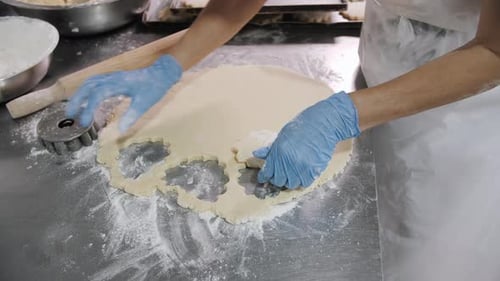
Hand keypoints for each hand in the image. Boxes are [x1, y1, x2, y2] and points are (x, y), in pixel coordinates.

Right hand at [66, 55, 181, 131]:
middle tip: (70, 115)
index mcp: (118, 84)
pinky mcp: (114, 77)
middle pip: (88, 86)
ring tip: (74, 108)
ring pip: (90, 82)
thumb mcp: (145, 103)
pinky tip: (86, 98)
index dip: (88, 109)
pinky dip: (87, 89)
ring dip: (80, 94)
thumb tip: (120, 131)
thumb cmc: (154, 87)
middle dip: (77, 100)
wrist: (161, 73)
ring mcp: (112, 76)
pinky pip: (95, 81)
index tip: (84, 122)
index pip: (97, 95)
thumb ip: (132, 115)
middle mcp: (112, 78)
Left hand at [253, 92, 359, 188]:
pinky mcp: (313, 171)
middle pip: (278, 181)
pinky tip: (302, 173)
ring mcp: (301, 168)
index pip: (267, 172)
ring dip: (290, 180)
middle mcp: (288, 162)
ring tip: (292, 173)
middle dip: (278, 178)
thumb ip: (270, 149)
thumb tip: (256, 154)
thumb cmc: (302, 127)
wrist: (322, 125)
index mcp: (278, 153)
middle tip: (281, 173)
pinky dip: (302, 180)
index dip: (265, 176)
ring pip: (291, 184)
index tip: (265, 177)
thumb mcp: (282, 136)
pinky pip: (304, 183)